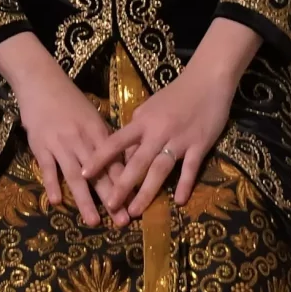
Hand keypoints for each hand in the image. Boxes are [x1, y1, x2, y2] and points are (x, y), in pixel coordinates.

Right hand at [0, 32, 115, 226]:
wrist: (41, 81)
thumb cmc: (69, 99)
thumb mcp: (92, 115)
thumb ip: (104, 138)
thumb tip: (122, 159)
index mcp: (97, 132)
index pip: (115, 163)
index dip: (126, 185)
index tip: (135, 205)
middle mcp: (81, 140)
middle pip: (99, 174)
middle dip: (111, 199)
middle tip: (122, 221)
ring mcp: (60, 143)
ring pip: (75, 176)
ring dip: (84, 200)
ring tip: (93, 221)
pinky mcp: (40, 145)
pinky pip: (48, 168)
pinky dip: (51, 185)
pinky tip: (56, 203)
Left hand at [94, 19, 260, 225]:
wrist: (207, 80)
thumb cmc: (176, 95)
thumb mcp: (150, 108)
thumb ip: (137, 130)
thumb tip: (123, 154)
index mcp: (142, 121)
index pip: (115, 141)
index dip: (99, 158)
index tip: (83, 174)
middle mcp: (157, 131)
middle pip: (136, 161)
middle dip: (122, 185)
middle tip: (110, 206)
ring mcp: (178, 139)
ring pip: (160, 169)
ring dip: (147, 192)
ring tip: (135, 211)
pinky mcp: (199, 144)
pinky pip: (190, 168)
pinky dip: (184, 184)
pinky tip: (178, 202)